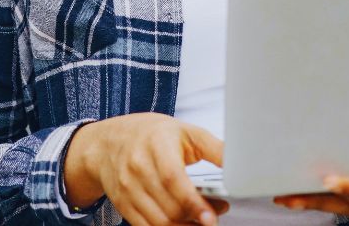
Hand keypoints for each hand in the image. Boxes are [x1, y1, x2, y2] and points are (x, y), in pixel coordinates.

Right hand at [63, 112, 229, 225]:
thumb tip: (241, 163)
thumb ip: (214, 148)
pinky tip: (183, 224)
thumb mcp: (184, 131)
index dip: (193, 202)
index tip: (212, 217)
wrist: (107, 142)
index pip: (173, 178)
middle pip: (169, 206)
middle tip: (217, 212)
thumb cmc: (151, 134)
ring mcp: (127, 188)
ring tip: (203, 219)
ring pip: (160, 222)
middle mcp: (137, 167)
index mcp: (155, 143)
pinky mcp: (122, 205)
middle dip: (196, 217)